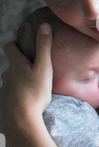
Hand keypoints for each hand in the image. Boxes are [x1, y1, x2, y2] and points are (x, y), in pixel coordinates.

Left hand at [0, 24, 52, 143]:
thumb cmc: (34, 93)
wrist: (21, 120)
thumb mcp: (44, 67)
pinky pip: (12, 95)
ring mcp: (6, 90)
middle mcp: (8, 75)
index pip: (10, 47)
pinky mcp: (6, 103)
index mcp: (17, 65)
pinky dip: (18, 95)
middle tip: (33, 67)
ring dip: (19, 80)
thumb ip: (44, 47)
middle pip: (11, 65)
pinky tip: (28, 101)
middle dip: (20, 64)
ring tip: (32, 85)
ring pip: (11, 81)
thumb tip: (44, 26)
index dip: (14, 44)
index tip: (21, 44)